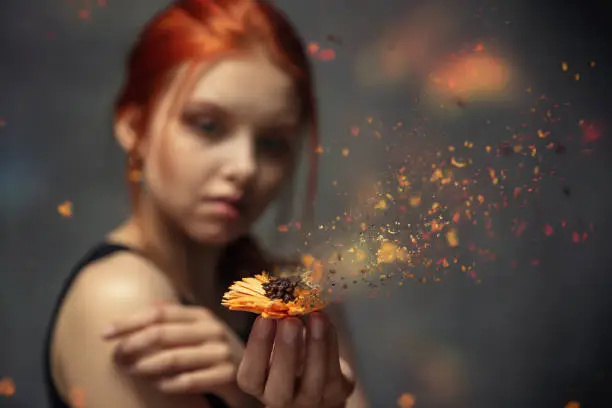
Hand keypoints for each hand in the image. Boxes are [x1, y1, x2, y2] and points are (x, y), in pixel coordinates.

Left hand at [101, 303, 244, 397]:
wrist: (260, 376)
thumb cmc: (219, 355)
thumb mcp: (201, 333)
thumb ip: (178, 321)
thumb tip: (152, 305)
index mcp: (201, 316)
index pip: (159, 314)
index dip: (129, 322)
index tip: (104, 333)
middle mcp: (212, 329)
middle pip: (162, 333)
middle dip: (132, 345)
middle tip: (115, 357)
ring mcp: (222, 352)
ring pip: (174, 357)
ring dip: (146, 366)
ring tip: (130, 372)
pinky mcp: (229, 375)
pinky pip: (192, 380)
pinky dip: (171, 384)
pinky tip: (158, 386)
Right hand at [237, 312, 354, 407]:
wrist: (319, 377)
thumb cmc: (289, 353)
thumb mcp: (274, 342)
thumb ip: (274, 324)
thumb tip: (280, 292)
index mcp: (259, 385)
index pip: (250, 376)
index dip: (257, 347)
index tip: (264, 318)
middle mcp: (281, 400)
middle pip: (280, 388)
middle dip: (286, 351)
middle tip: (290, 320)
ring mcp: (310, 400)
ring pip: (313, 380)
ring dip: (316, 345)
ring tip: (316, 316)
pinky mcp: (335, 393)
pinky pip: (334, 371)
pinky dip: (331, 343)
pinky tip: (327, 322)